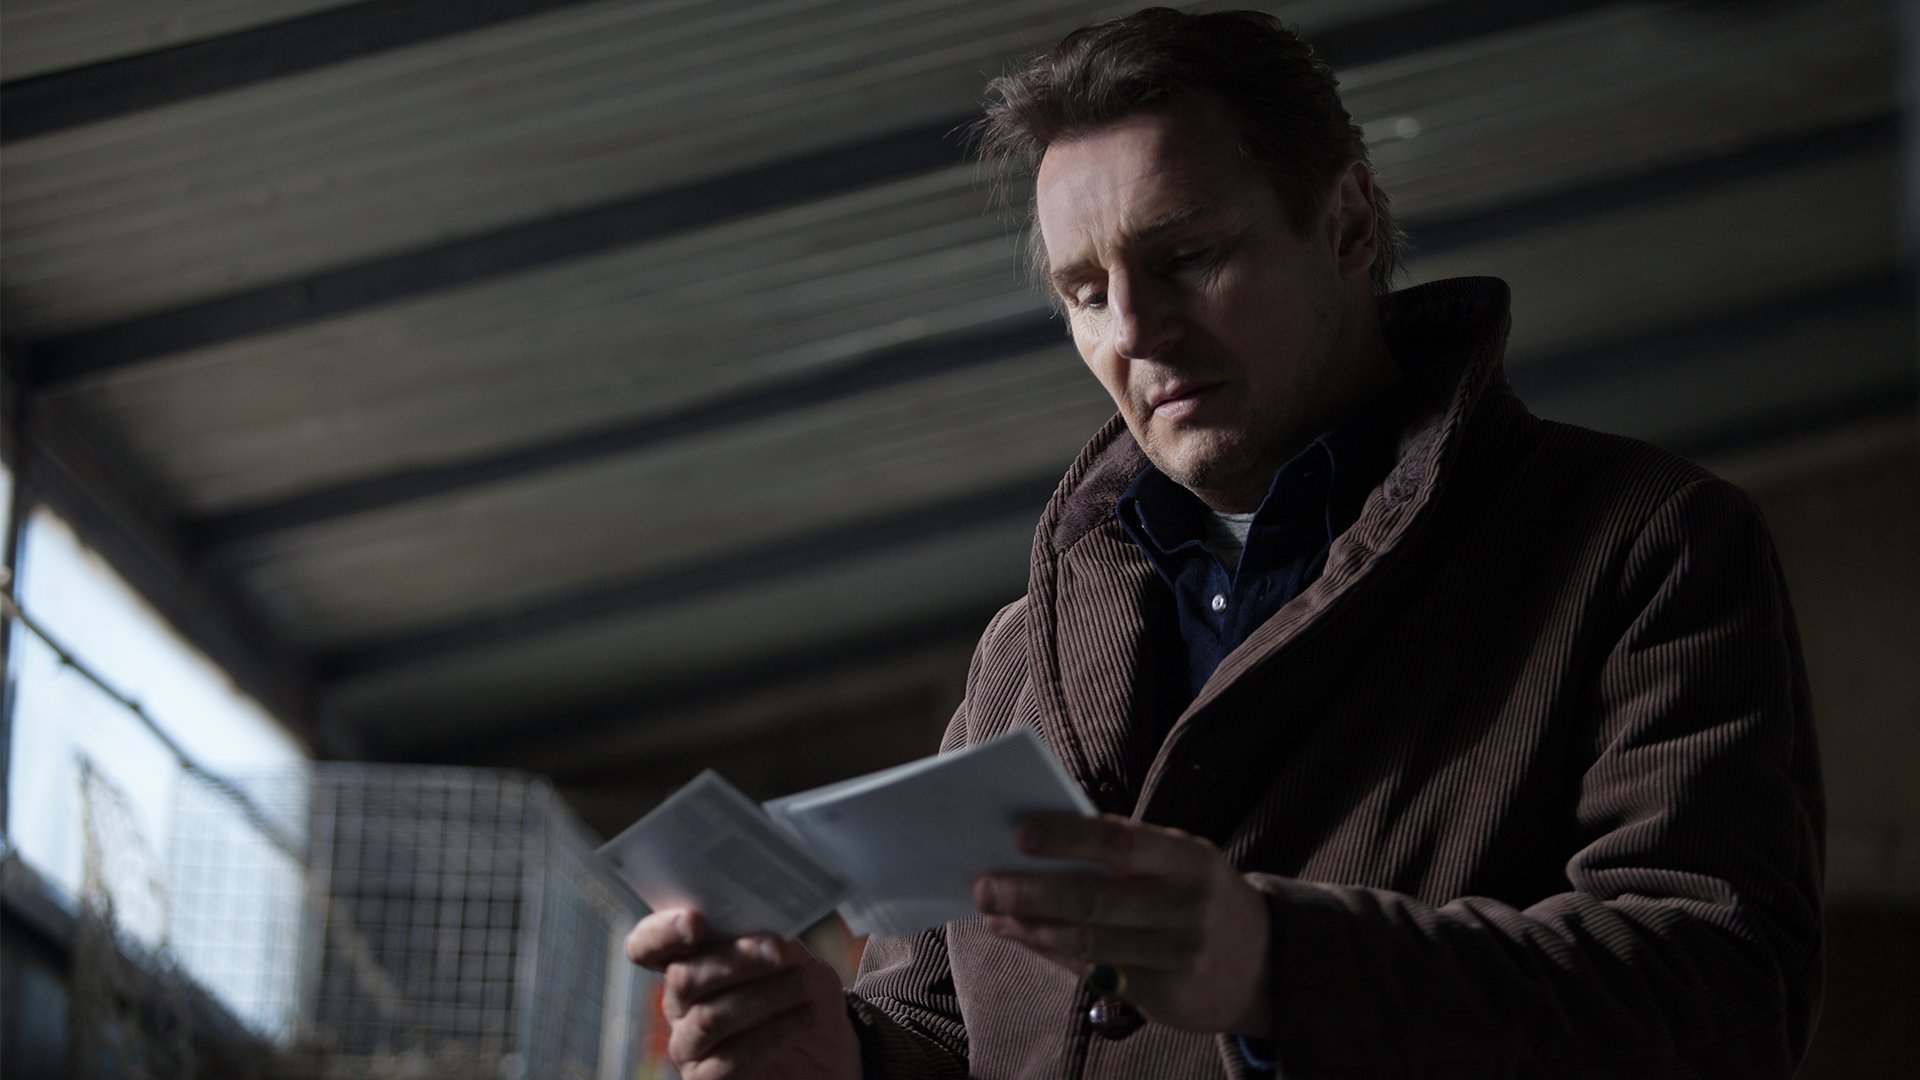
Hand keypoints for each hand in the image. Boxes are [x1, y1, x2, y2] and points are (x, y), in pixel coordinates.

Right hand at [623, 909, 861, 1079]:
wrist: (828, 1052)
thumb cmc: (803, 996)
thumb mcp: (796, 961)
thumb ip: (775, 942)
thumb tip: (768, 932)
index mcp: (690, 961)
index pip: (647, 946)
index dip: (661, 932)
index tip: (695, 921)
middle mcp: (680, 1004)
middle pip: (683, 978)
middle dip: (732, 960)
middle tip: (775, 951)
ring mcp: (689, 1046)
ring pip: (708, 1018)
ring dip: (761, 996)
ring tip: (802, 985)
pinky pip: (730, 1059)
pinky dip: (772, 1033)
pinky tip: (804, 1017)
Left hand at [974, 813, 1272, 1035]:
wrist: (1264, 965)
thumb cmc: (1199, 897)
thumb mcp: (1181, 865)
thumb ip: (1126, 855)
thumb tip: (1042, 843)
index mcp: (1190, 861)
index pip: (1120, 843)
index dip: (1067, 838)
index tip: (1019, 834)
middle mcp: (1186, 908)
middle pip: (1094, 900)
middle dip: (1031, 892)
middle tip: (985, 884)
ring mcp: (1176, 956)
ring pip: (1087, 943)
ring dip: (1031, 927)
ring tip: (993, 912)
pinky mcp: (1164, 996)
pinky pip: (1094, 971)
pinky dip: (1052, 951)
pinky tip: (1024, 936)